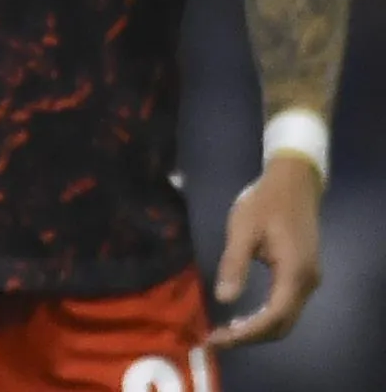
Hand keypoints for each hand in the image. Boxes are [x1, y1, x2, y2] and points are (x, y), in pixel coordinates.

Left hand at [209, 155, 323, 347]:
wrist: (294, 183)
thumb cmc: (265, 202)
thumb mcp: (242, 229)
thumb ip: (234, 264)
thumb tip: (224, 299)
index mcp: (294, 273)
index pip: (273, 317)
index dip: (246, 333)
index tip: (217, 339)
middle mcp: (307, 283)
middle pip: (281, 325)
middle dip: (249, 337)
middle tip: (215, 339)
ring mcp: (308, 281)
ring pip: (285, 319)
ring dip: (257, 330)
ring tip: (225, 332)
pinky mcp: (303, 276)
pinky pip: (285, 307)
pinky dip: (264, 318)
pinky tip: (242, 317)